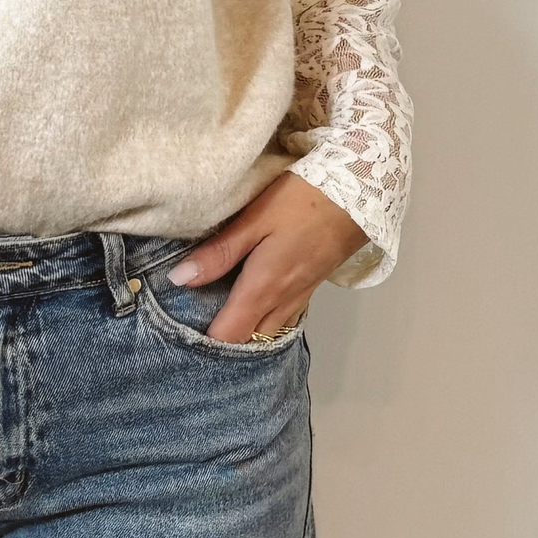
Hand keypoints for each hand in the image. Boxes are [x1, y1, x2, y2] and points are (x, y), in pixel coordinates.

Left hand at [167, 172, 367, 344]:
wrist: (358, 195)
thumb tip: (179, 280)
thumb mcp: (254, 220)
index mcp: (263, 288)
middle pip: (249, 341)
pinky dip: (263, 320)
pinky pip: (282, 317)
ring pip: (267, 332)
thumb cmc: (300, 202)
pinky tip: (251, 305)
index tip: (180, 333)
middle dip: (223, 341)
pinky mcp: (310, 287)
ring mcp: (300, 297)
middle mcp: (282, 302)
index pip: (229, 336)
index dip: (204, 342)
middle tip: (194, 326)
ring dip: (244, 332)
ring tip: (217, 317)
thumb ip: (219, 252)